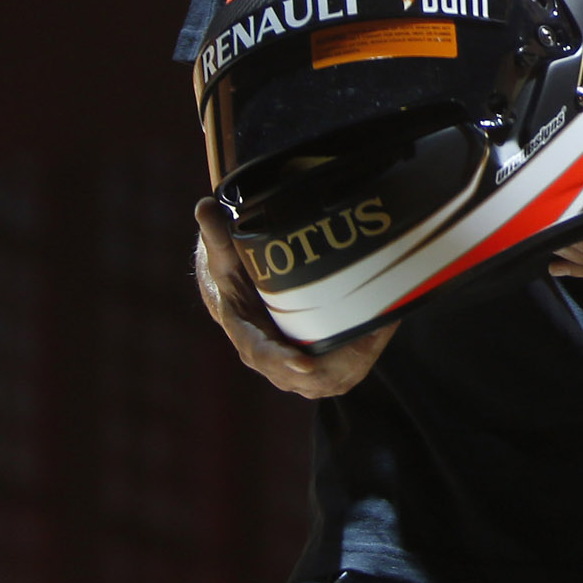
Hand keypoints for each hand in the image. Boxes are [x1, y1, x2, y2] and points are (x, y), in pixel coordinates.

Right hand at [192, 197, 394, 397]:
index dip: (282, 360)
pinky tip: (378, 332)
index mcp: (245, 333)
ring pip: (324, 375)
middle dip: (328, 368)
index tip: (304, 363)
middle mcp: (268, 356)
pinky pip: (339, 367)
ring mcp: (291, 364)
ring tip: (372, 340)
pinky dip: (359, 353)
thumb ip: (216, 234)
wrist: (242, 287)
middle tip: (358, 348)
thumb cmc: (233, 271)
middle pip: (300, 375)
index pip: (261, 354)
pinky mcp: (313, 361)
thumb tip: (204, 207)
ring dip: (349, 363)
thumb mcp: (224, 253)